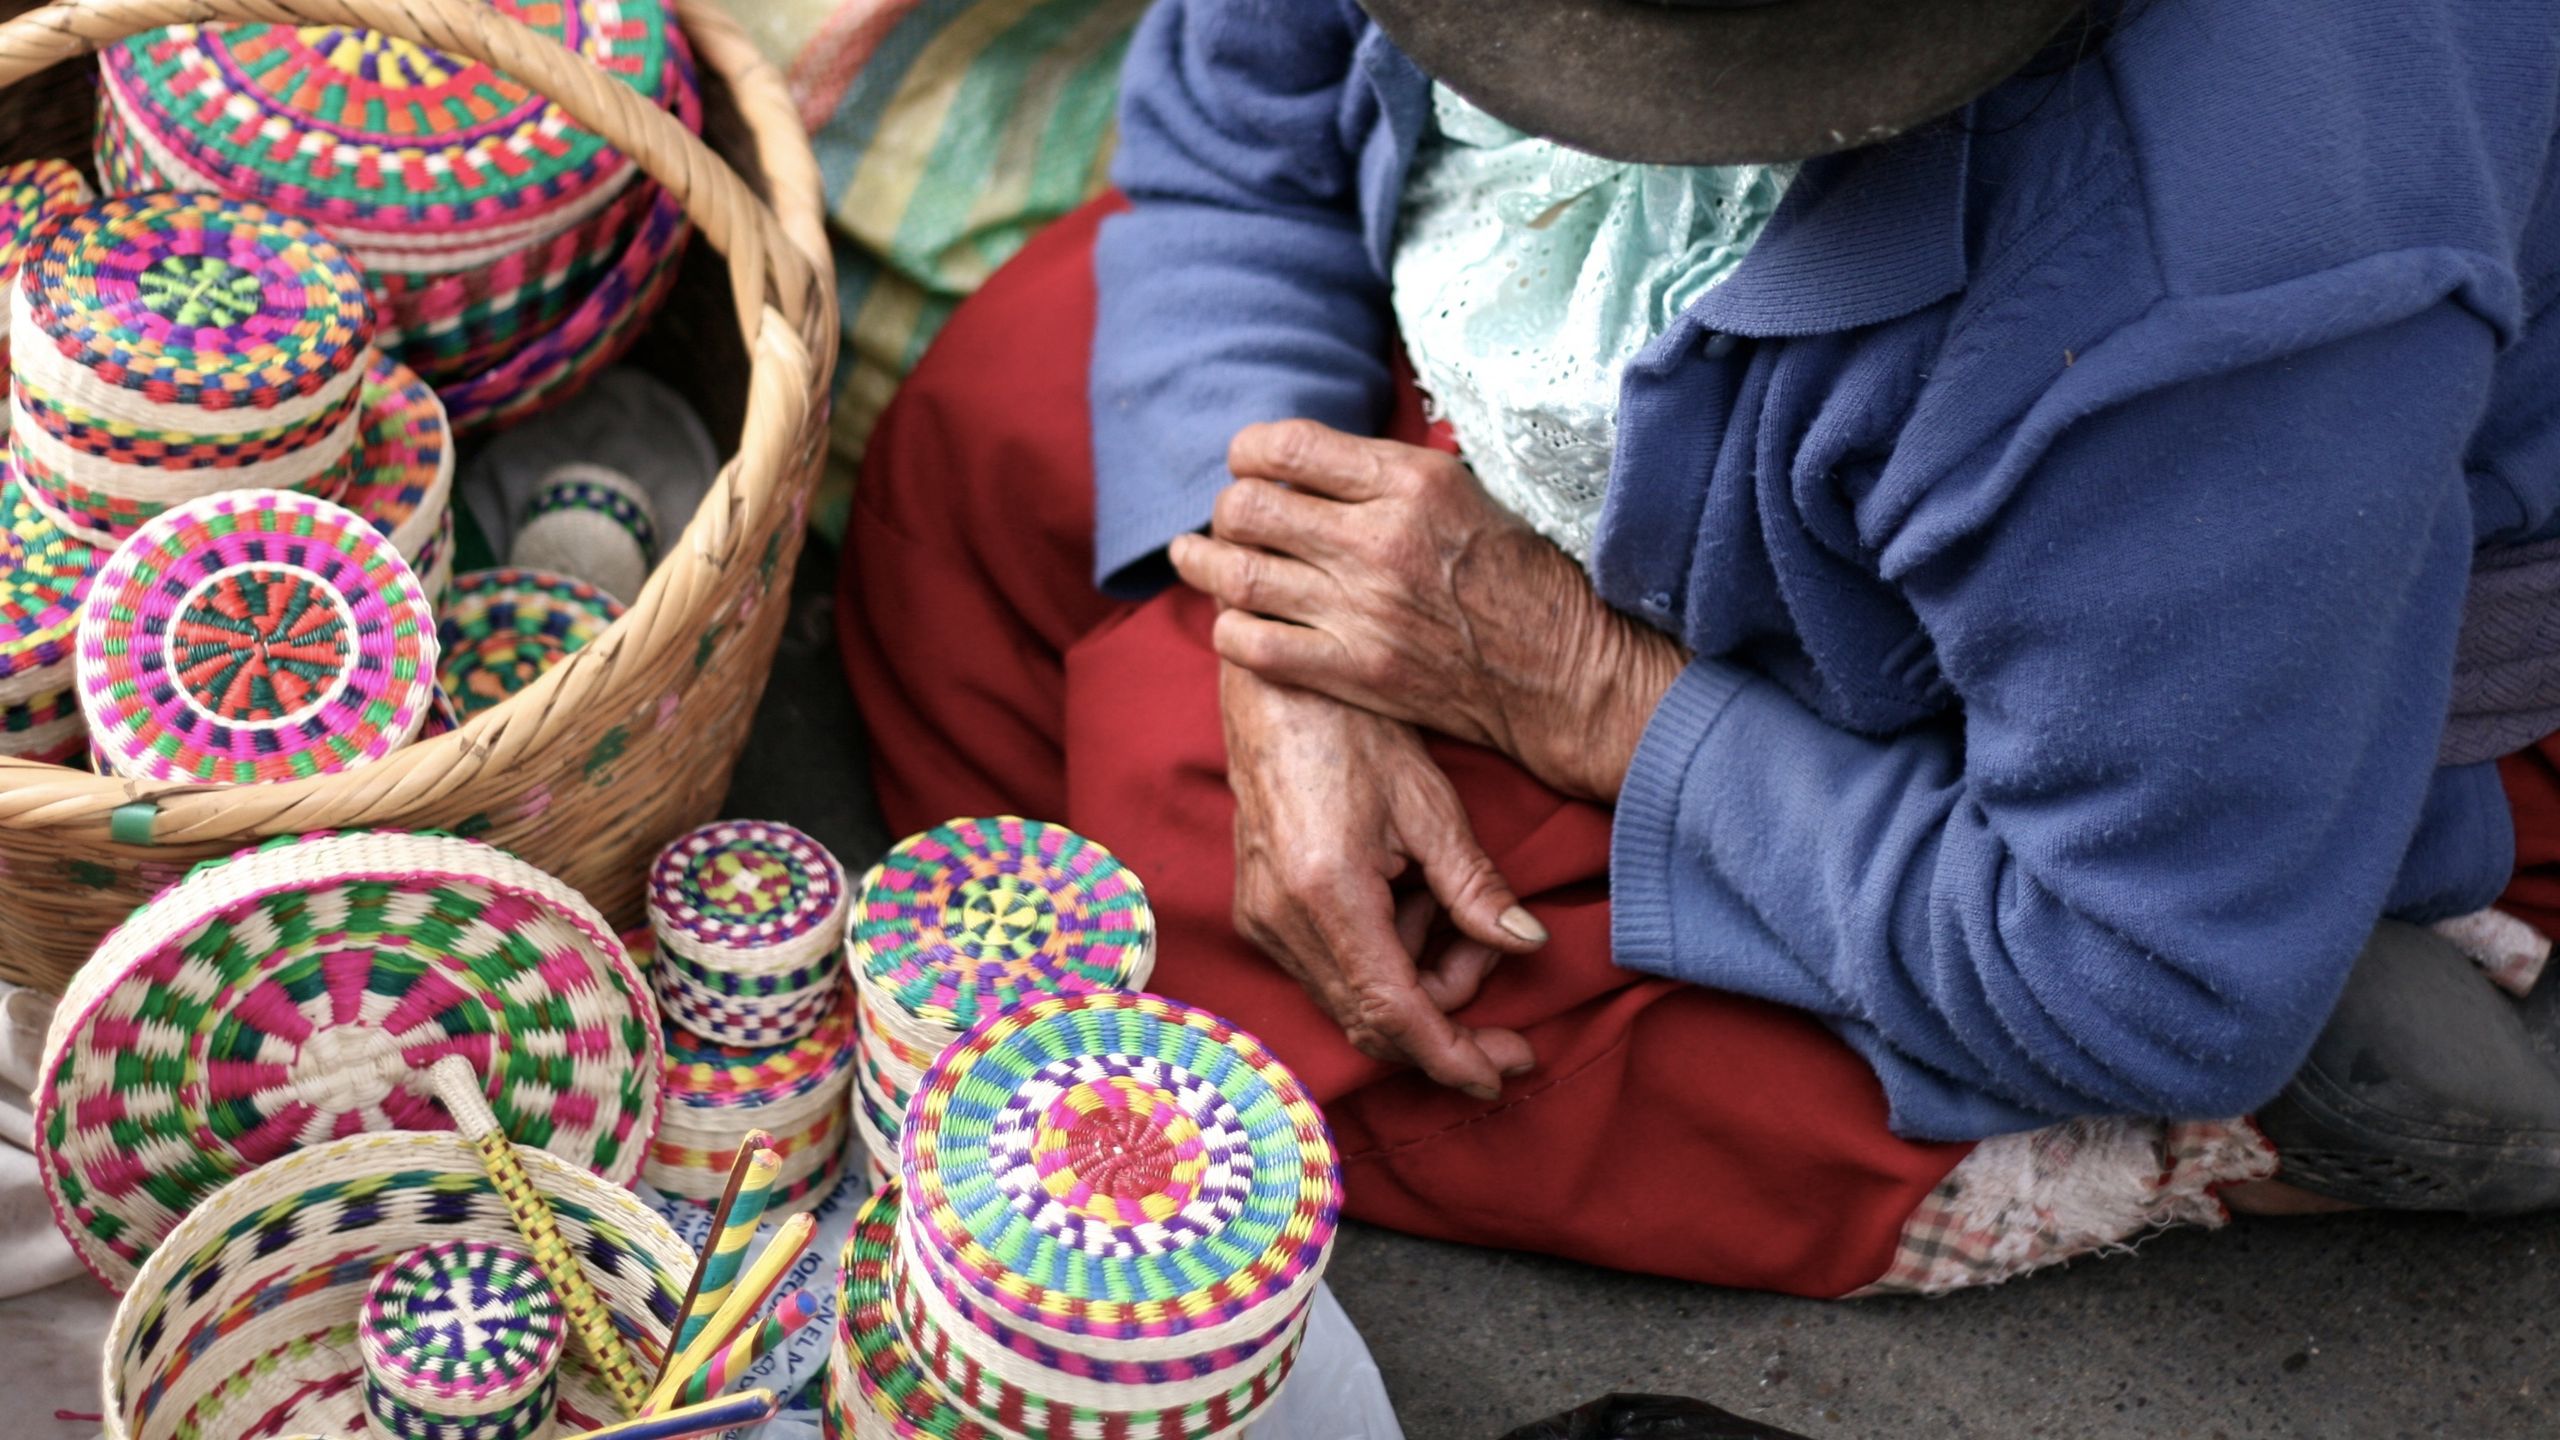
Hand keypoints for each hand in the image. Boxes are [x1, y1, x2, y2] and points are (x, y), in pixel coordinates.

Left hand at [1171, 420, 1687, 800]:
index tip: (1248, 462)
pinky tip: (1232, 621)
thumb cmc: (1520, 574)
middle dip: (1228, 508)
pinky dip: (1231, 629)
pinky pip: (1257, 646)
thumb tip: (1321, 455)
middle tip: (1233, 518)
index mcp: (1409, 482)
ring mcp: (1362, 610)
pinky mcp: (1356, 671)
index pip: (1287, 446)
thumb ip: (1391, 471)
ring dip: (1204, 564)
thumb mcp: (1469, 490)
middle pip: (1249, 508)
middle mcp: (1378, 541)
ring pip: (1240, 575)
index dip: (1249, 451)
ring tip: (1194, 559)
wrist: (1562, 669)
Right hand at [1220, 658, 1543, 1097]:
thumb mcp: (1430, 805)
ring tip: (1446, 901)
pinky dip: (1383, 956)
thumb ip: (1476, 888)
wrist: (1273, 689)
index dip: (1452, 1055)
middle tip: (1495, 957)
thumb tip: (1527, 945)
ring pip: (1353, 999)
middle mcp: (1281, 919)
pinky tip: (1408, 902)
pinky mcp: (1258, 912)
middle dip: (1446, 1015)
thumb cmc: (1352, 729)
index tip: (1502, 1071)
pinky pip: (1330, 969)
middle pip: (1373, 1021)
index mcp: (1327, 892)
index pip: (1394, 1013)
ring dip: (1417, 976)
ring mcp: (1261, 919)